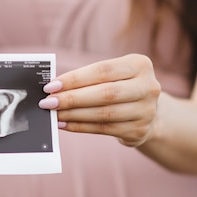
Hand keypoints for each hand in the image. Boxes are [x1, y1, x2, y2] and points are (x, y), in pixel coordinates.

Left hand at [39, 54, 160, 146]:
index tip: (51, 85)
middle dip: (72, 98)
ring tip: (53, 114)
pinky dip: (80, 126)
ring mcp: (146, 111)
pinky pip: (103, 128)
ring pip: (103, 113)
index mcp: (140, 65)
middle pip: (104, 93)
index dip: (75, 78)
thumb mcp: (114, 75)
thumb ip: (88, 78)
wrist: (147, 111)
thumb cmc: (121, 87)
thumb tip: (53, 87)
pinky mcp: (139, 130)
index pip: (102, 70)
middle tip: (48, 102)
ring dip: (73, 114)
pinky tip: (64, 123)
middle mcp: (148, 87)